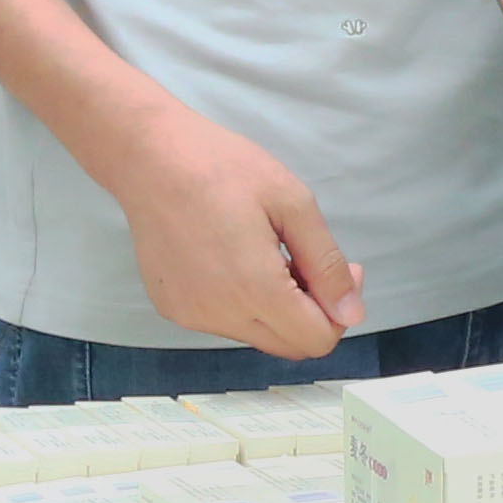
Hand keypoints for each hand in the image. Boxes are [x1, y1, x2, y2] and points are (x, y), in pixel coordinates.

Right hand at [100, 101, 362, 358]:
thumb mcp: (292, 203)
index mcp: (255, 290)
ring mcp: (191, 316)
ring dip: (277, 307)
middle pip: (289, 345)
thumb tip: (352, 314)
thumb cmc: (224, 168)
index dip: (340, 311)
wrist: (150, 158)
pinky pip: (224, 322)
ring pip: (257, 334)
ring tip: (268, 253)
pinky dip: (243, 303)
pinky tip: (233, 258)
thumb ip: (326, 264)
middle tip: (309, 259)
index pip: (316, 340)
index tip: (343, 269)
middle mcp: (219, 315)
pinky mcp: (172, 308)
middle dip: (314, 312)